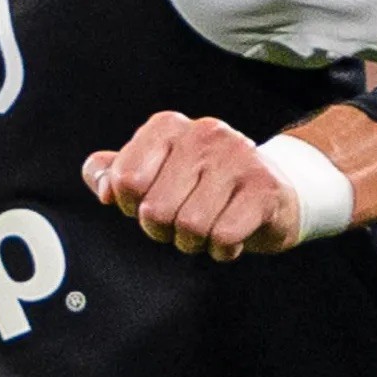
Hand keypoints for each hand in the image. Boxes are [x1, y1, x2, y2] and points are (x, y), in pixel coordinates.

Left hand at [83, 111, 302, 259]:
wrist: (275, 193)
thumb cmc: (208, 186)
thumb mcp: (158, 174)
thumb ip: (118, 173)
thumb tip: (101, 184)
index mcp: (169, 127)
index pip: (126, 179)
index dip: (132, 206)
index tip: (152, 202)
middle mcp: (203, 134)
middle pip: (155, 209)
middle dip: (165, 230)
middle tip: (184, 222)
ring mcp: (238, 158)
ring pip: (191, 227)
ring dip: (196, 242)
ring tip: (210, 228)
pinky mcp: (265, 188)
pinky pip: (224, 237)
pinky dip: (223, 249)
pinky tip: (232, 235)